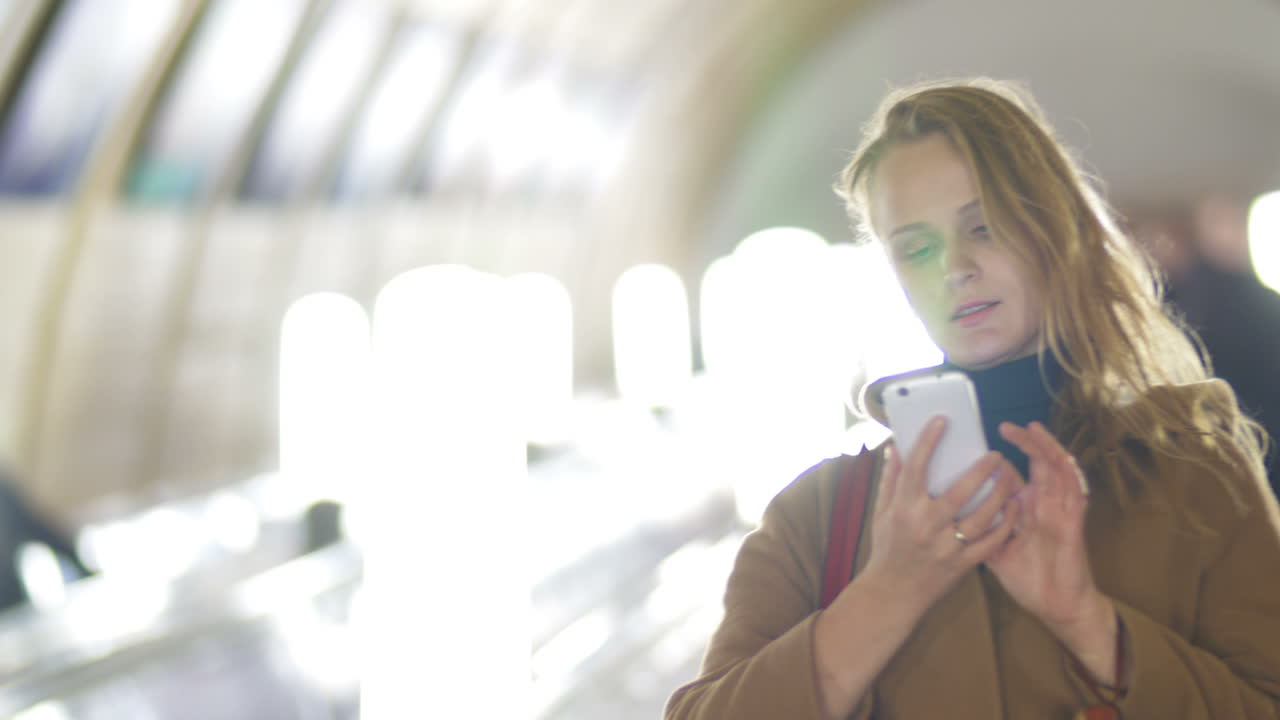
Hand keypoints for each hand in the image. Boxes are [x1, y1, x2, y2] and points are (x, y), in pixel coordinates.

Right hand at [860, 416, 1020, 614]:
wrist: (893, 593)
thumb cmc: (887, 548)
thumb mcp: (881, 512)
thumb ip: (891, 479)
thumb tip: (897, 447)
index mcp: (903, 508)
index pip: (916, 467)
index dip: (928, 441)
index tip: (942, 421)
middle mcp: (926, 526)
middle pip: (959, 491)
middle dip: (982, 470)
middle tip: (996, 455)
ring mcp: (946, 546)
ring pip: (981, 516)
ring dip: (1000, 494)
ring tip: (1010, 478)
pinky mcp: (962, 564)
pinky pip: (990, 542)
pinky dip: (1004, 524)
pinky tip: (1013, 509)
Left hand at [985, 422, 1117, 678]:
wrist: (1058, 608)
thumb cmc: (1029, 580)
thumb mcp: (996, 554)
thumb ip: (979, 531)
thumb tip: (946, 516)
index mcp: (1024, 511)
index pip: (1011, 478)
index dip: (998, 461)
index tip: (978, 444)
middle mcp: (1042, 506)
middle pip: (1036, 466)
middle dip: (1025, 444)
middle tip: (1006, 426)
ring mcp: (1060, 513)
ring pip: (1057, 471)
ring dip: (1047, 449)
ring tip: (1034, 429)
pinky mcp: (1074, 524)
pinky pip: (1076, 493)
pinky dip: (1070, 473)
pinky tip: (1061, 458)